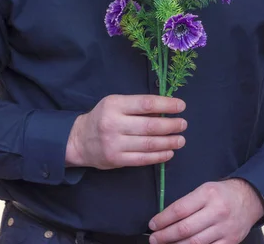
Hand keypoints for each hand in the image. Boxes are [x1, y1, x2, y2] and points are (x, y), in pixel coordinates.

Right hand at [66, 94, 186, 169]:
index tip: (181, 106)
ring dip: (169, 142)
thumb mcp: (115, 104)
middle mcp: (114, 123)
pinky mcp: (116, 160)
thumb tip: (166, 109)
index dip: (166, 105)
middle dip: (171, 125)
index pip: (146, 103)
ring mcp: (115, 143)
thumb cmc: (103, 117)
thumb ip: (137, 106)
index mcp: (115, 105)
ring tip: (181, 139)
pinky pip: (142, 159)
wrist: (79, 140)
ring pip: (148, 144)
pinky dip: (159, 156)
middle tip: (183, 124)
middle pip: (150, 125)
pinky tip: (169, 152)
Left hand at [148, 178, 263, 243]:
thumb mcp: (204, 189)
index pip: (180, 209)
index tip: (152, 224)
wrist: (249, 199)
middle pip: (185, 228)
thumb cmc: (221, 193)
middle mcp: (217, 211)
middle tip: (154, 238)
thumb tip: (166, 218)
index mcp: (207, 194)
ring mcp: (224, 228)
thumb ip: (188, 203)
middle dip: (165, 235)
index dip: (163, 219)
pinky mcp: (230, 242)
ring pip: (195, 243)